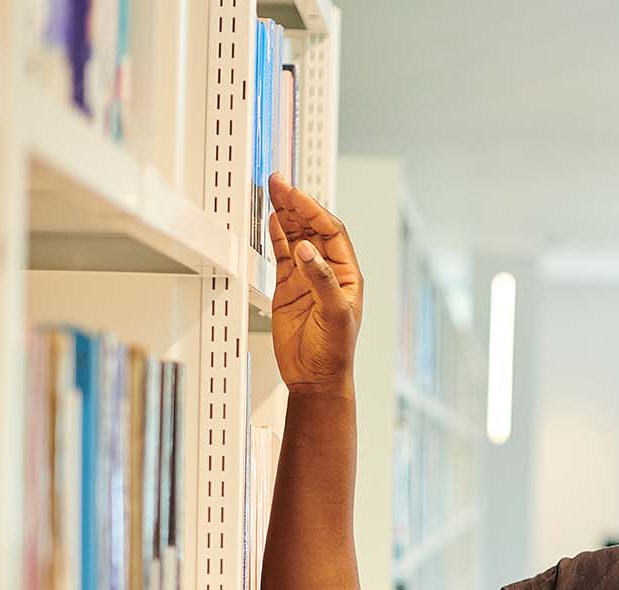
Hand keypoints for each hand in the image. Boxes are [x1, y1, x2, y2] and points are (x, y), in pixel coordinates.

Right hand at [267, 173, 362, 394]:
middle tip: (279, 182)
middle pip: (313, 228)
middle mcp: (328, 272)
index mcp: (347, 275)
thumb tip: (307, 250)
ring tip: (272, 191)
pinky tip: (270, 218)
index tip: (295, 194)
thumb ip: (320, 281)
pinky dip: (275, 235)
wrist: (314, 378)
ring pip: (296, 236)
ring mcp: (306, 277)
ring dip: (285, 214)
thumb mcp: (334, 314)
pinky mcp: (288, 287)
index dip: (314, 210)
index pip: (332, 232)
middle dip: (297, 204)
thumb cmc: (335, 352)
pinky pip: (281, 253)